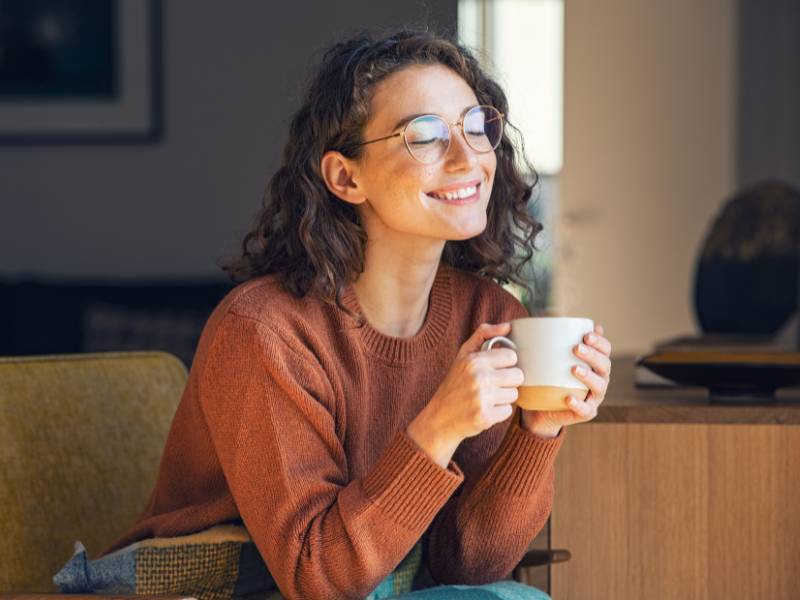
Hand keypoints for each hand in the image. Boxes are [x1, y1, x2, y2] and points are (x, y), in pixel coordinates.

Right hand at [407, 322, 523, 466]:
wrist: (438, 419)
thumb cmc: (454, 384)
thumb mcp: (463, 355)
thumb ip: (484, 335)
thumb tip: (508, 326)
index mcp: (474, 360)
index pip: (511, 357)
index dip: (506, 364)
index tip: (496, 369)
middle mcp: (478, 378)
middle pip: (517, 376)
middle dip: (508, 381)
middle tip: (493, 385)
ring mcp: (482, 398)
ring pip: (514, 394)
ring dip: (504, 397)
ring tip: (487, 398)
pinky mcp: (485, 417)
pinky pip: (508, 411)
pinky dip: (499, 412)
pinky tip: (485, 410)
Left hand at [520, 324, 612, 437]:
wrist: (542, 408)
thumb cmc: (549, 378)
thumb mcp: (551, 359)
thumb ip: (555, 342)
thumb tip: (553, 318)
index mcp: (595, 364)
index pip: (605, 350)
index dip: (600, 342)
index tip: (586, 335)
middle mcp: (600, 379)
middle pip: (604, 365)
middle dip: (593, 355)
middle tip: (576, 348)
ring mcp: (594, 397)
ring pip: (599, 386)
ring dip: (588, 376)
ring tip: (574, 369)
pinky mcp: (586, 413)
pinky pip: (585, 409)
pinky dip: (578, 404)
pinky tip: (568, 397)